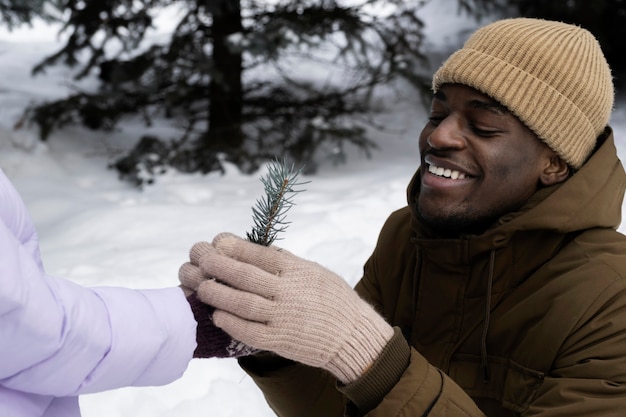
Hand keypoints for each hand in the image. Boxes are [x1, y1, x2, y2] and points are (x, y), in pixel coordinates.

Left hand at [182, 233, 393, 382]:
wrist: (353, 334)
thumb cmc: (333, 298)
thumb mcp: (314, 271)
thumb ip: (286, 262)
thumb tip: (252, 250)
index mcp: (297, 270)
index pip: (259, 254)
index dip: (233, 246)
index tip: (215, 241)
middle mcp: (289, 292)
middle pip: (245, 276)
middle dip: (216, 265)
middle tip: (196, 257)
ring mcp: (284, 318)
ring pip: (242, 303)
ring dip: (217, 293)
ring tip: (200, 286)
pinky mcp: (281, 341)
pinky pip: (250, 331)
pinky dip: (231, 322)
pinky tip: (216, 315)